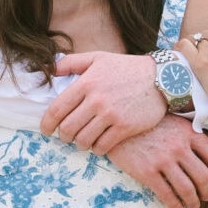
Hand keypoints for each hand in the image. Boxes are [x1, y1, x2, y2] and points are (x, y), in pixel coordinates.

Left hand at [40, 49, 166, 151]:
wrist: (162, 78)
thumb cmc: (127, 68)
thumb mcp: (98, 58)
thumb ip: (71, 62)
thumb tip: (50, 70)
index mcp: (86, 83)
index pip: (57, 109)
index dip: (47, 124)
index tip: (46, 130)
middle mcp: (96, 100)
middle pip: (67, 128)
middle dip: (63, 135)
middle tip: (66, 136)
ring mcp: (111, 115)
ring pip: (83, 140)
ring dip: (79, 143)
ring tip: (82, 140)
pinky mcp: (125, 127)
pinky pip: (102, 146)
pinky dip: (96, 148)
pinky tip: (98, 144)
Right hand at [106, 117, 207, 207]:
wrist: (117, 126)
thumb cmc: (147, 125)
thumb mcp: (172, 122)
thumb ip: (190, 134)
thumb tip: (207, 154)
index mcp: (189, 132)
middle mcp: (179, 146)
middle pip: (204, 176)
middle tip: (206, 197)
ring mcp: (163, 160)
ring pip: (188, 189)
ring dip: (193, 201)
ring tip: (192, 205)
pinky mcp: (147, 172)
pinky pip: (167, 195)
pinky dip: (176, 206)